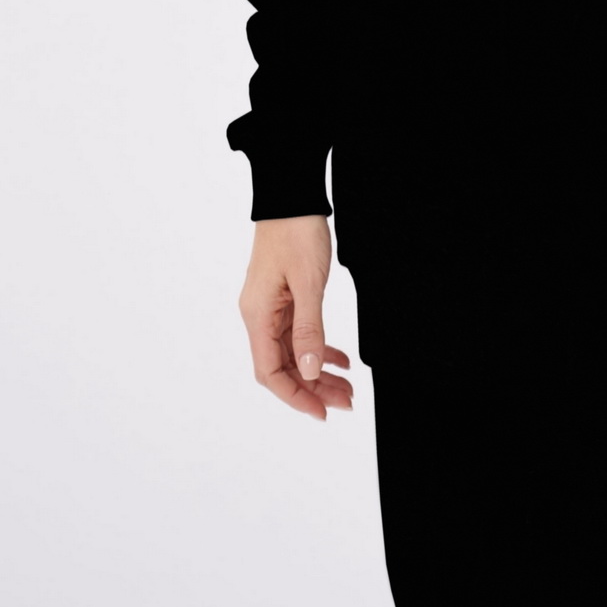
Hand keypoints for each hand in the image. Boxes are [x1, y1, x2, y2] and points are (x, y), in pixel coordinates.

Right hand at [238, 216, 353, 421]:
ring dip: (319, 371)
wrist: (291, 195)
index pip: (270, 372)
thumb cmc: (295, 231)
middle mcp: (259, 315)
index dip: (295, 396)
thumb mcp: (309, 283)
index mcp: (258, 315)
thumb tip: (310, 372)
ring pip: (293, 352)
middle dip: (314, 388)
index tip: (322, 411)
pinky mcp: (283, 297)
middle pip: (283, 367)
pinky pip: (299, 333)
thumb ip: (310, 329)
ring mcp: (271, 306)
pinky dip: (319, 347)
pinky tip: (341, 358)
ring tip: (348, 386)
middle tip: (346, 401)